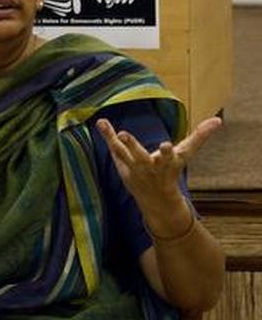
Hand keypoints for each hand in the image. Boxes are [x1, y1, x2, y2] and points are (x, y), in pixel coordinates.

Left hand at [95, 116, 220, 214]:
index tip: (165, 145)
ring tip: (104, 124)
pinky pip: (114, 150)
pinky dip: (108, 136)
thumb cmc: (172, 170)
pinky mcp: (122, 167)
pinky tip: (101, 123)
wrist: (157, 199)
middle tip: (124, 134)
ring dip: (113, 139)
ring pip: (121, 153)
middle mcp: (148, 167)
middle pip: (139, 156)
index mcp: (166, 164)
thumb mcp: (186, 154)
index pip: (168, 157)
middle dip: (132, 146)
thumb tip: (218, 120)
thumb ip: (199, 136)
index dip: (166, 152)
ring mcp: (133, 168)